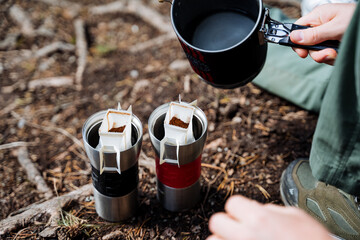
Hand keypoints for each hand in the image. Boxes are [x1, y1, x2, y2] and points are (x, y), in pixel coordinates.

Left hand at [207, 195, 331, 239]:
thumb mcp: (296, 216)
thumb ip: (270, 210)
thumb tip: (257, 208)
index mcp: (259, 218)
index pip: (232, 203)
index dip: (239, 208)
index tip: (245, 215)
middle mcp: (246, 235)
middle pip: (216, 222)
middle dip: (226, 224)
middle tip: (238, 229)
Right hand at [290, 3, 355, 64]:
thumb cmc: (357, 22)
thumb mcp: (336, 27)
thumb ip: (314, 34)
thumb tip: (293, 37)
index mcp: (319, 17)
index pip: (298, 29)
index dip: (296, 42)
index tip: (302, 53)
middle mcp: (322, 27)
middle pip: (307, 44)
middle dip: (316, 52)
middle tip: (327, 53)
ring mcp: (328, 37)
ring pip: (317, 52)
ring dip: (326, 56)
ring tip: (337, 53)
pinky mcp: (335, 46)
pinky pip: (327, 56)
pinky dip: (333, 58)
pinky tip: (340, 53)